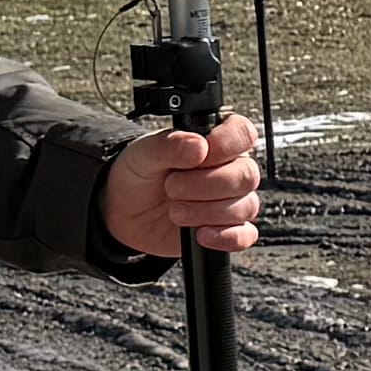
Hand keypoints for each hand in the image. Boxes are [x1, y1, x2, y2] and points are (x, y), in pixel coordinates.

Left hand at [98, 113, 263, 263]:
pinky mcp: (227, 230)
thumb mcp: (143, 154)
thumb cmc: (139, 176)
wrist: (124, 212)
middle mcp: (229, 169)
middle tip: (173, 186)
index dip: (227, 143)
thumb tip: (199, 145)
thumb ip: (170, 145)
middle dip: (207, 184)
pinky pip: (246, 235)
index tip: (200, 155)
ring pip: (245, 206)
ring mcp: (231, 201)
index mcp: (215, 142)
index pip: (243, 133)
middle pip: (247, 175)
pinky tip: (201, 234)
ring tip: (175, 211)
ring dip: (207, 211)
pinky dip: (226, 237)